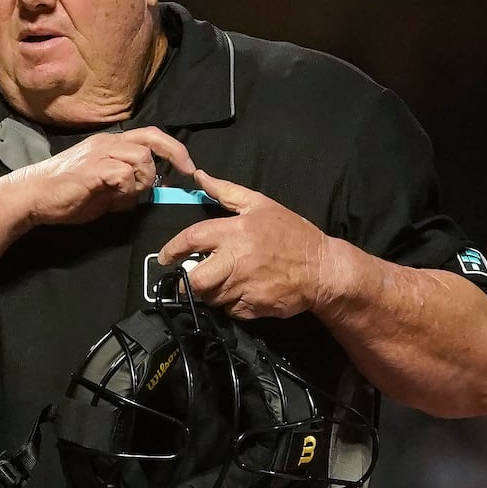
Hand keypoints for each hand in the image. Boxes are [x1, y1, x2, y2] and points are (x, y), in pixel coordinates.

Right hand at [16, 127, 196, 225]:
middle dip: (176, 154)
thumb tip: (149, 191)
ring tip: (126, 196)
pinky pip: (125, 174)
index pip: (150, 136)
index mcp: (110, 143)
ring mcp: (100, 153)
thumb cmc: (65, 193)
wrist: (32, 196)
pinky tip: (113, 199)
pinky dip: (127, 189)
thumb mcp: (104, 189)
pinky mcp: (93, 169)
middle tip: (186, 172)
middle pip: (153, 138)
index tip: (186, 168)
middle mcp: (108, 142)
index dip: (173, 149)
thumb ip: (127, 185)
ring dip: (144, 181)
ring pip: (142, 158)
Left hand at [158, 170, 333, 319]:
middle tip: (189, 278)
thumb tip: (200, 177)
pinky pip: (229, 310)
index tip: (164, 257)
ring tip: (221, 282)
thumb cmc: (292, 233)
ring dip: (210, 293)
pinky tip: (240, 292)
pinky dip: (229, 304)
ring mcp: (244, 287)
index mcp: (234, 232)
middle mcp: (236, 261)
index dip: (172, 249)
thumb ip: (227, 191)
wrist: (322, 268)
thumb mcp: (261, 205)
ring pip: (210, 298)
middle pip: (195, 280)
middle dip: (187, 282)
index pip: (191, 240)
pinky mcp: (253, 307)